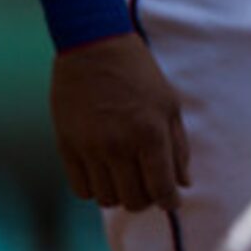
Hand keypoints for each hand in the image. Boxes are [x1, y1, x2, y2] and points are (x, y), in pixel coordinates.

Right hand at [51, 34, 190, 210]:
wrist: (94, 48)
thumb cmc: (139, 74)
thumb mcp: (169, 104)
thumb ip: (178, 146)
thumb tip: (184, 183)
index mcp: (150, 133)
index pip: (161, 187)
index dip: (170, 201)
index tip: (172, 202)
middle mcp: (119, 145)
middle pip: (134, 200)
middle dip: (146, 200)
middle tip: (149, 188)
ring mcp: (90, 148)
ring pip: (107, 199)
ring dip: (120, 195)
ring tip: (127, 178)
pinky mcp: (66, 147)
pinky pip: (81, 189)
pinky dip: (95, 189)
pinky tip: (104, 174)